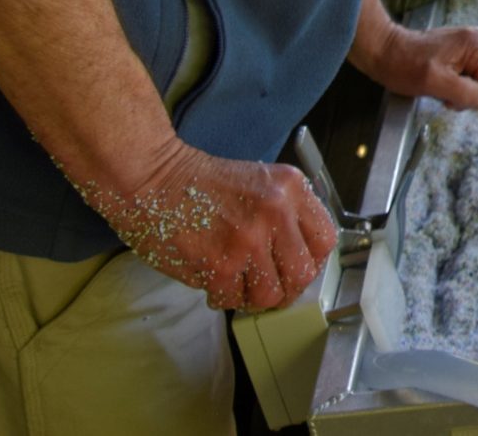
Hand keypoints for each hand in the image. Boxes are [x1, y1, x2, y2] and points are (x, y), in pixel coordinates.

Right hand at [82, 144, 337, 311]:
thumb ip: (286, 213)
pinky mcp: (219, 265)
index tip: (297, 265)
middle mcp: (276, 213)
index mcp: (291, 188)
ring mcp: (248, 241)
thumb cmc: (201, 182)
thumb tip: (300, 254)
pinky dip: (224, 297)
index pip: (325, 239)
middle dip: (287, 286)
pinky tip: (215, 281)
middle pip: (302, 273)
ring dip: (254, 297)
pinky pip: (233, 299)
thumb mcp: (261, 181)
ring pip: (270, 294)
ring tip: (240, 284)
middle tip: (270, 285)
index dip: (312, 259)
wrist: (152, 178)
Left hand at [360, 23, 477, 111]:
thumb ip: (466, 92)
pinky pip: (467, 78)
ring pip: (477, 83)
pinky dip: (454, 86)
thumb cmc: (404, 66)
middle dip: (466, 94)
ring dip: (459, 91)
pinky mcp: (459, 53)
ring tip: (437, 85)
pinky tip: (439, 81)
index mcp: (477, 45)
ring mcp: (469, 48)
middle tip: (442, 91)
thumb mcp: (435, 83)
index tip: (449, 94)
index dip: (474, 96)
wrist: (382, 52)